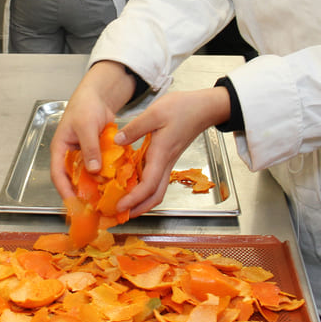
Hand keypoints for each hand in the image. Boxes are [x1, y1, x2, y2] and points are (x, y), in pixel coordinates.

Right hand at [49, 62, 135, 200]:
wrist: (99, 96)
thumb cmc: (85, 106)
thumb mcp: (86, 126)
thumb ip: (89, 148)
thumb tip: (93, 170)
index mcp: (60, 150)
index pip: (58, 175)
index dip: (64, 190)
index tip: (74, 204)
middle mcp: (71, 157)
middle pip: (73, 180)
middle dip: (82, 194)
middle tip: (93, 208)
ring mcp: (85, 157)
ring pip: (88, 177)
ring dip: (96, 188)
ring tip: (106, 201)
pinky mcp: (97, 156)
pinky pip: (101, 170)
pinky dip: (107, 177)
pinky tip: (116, 186)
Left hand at [112, 87, 230, 217]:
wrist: (203, 108)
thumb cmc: (182, 108)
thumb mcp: (155, 113)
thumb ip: (134, 128)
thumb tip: (117, 141)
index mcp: (161, 154)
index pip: (148, 185)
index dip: (134, 199)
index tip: (120, 206)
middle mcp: (166, 162)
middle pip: (155, 195)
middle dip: (139, 208)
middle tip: (121, 214)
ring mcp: (168, 162)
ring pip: (157, 190)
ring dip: (142, 201)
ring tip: (126, 205)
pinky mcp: (168, 158)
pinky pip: (157, 179)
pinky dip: (145, 188)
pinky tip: (133, 185)